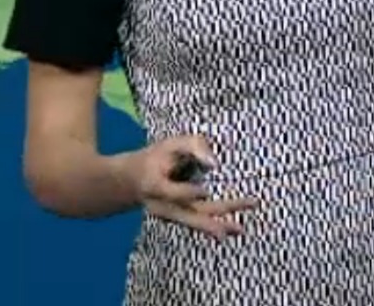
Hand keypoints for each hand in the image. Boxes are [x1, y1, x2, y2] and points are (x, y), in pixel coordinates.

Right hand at [119, 135, 257, 237]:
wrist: (131, 181)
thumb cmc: (156, 158)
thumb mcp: (171, 144)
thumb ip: (193, 147)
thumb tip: (215, 163)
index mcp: (154, 186)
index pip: (169, 193)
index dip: (185, 193)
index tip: (204, 190)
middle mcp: (162, 206)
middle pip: (188, 213)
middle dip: (215, 212)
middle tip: (242, 207)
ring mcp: (170, 215)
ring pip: (195, 223)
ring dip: (218, 226)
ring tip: (240, 230)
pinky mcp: (178, 218)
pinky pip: (198, 223)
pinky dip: (215, 226)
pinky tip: (234, 229)